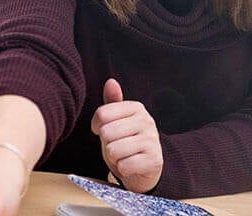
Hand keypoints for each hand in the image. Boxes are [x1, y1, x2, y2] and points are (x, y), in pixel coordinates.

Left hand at [91, 78, 162, 192]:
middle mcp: (147, 121)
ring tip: (124, 156)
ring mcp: (153, 141)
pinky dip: (123, 169)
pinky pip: (123, 166)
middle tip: (118, 146)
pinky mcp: (154, 161)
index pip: (102, 114)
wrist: (144, 168)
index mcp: (136, 108)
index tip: (104, 131)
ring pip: (113, 150)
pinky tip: (131, 166)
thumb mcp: (116, 120)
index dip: (97, 127)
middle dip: (107, 144)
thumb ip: (112, 102)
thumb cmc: (125, 141)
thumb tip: (110, 81)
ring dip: (114, 158)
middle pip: (106, 133)